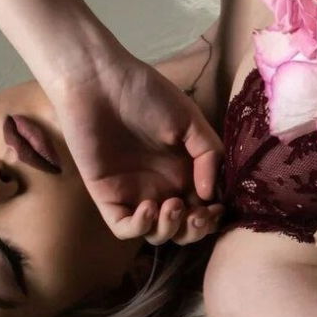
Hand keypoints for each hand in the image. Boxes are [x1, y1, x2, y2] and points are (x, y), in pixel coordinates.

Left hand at [50, 50, 223, 244]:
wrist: (99, 82)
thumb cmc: (146, 93)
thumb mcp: (189, 119)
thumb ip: (209, 155)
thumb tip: (210, 194)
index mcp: (183, 169)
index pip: (203, 206)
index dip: (212, 215)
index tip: (217, 207)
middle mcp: (161, 186)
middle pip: (183, 228)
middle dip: (194, 230)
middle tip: (198, 214)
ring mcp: (134, 193)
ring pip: (157, 234)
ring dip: (170, 229)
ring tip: (173, 205)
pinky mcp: (107, 196)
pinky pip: (125, 228)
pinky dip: (140, 227)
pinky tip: (149, 207)